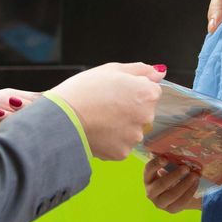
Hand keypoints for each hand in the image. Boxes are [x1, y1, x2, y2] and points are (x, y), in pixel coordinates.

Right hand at [48, 62, 163, 160]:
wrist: (62, 118)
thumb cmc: (83, 90)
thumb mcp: (111, 69)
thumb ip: (140, 70)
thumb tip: (159, 73)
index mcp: (146, 94)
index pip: (151, 91)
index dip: (133, 89)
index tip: (116, 91)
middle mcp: (146, 117)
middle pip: (144, 112)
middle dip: (130, 108)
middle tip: (105, 105)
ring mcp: (135, 137)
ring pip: (132, 129)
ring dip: (121, 125)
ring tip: (99, 119)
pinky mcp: (122, 153)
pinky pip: (121, 144)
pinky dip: (112, 140)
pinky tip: (97, 131)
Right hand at [144, 158, 202, 212]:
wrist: (179, 195)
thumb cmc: (173, 177)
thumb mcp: (169, 170)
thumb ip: (170, 163)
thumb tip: (180, 154)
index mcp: (148, 179)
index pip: (148, 170)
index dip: (156, 164)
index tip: (165, 158)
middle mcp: (150, 192)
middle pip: (161, 184)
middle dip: (175, 175)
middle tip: (186, 168)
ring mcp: (159, 203)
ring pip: (172, 195)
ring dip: (185, 184)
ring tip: (195, 175)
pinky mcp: (171, 210)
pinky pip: (181, 202)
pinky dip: (190, 192)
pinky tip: (196, 183)